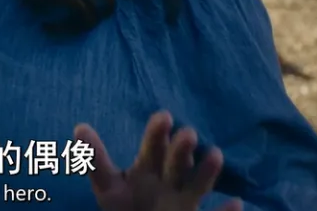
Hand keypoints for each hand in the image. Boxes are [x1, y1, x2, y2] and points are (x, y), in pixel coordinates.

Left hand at [74, 111, 241, 210]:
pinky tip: (237, 203)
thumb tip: (79, 127)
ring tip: (215, 154)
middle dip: (181, 150)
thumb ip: (95, 159)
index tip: (164, 115)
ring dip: (207, 173)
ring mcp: (183, 204)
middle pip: (176, 164)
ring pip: (197, 187)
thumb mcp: (108, 186)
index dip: (156, 134)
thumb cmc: (125, 207)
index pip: (152, 148)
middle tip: (187, 134)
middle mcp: (169, 183)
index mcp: (148, 169)